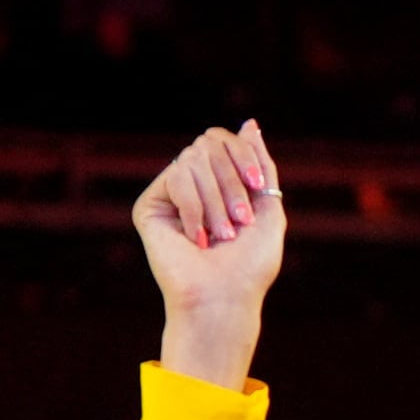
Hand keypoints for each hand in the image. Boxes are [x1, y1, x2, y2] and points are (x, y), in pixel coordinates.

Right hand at [135, 124, 283, 390]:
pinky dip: (195, 208)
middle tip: (238, 222)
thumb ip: (260, 165)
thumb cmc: (250, 263)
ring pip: (192, 160)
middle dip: (232, 183)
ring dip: (216, 201)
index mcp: (222, 184)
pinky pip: (176, 177)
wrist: (224, 296)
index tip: (258, 186)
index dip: (243, 156)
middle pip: (208, 145)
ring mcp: (170, 193)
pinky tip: (196, 238)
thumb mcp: (268, 208)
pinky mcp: (151, 205)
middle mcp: (194, 184)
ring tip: (220, 236)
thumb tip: (248, 123)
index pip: (224, 140)